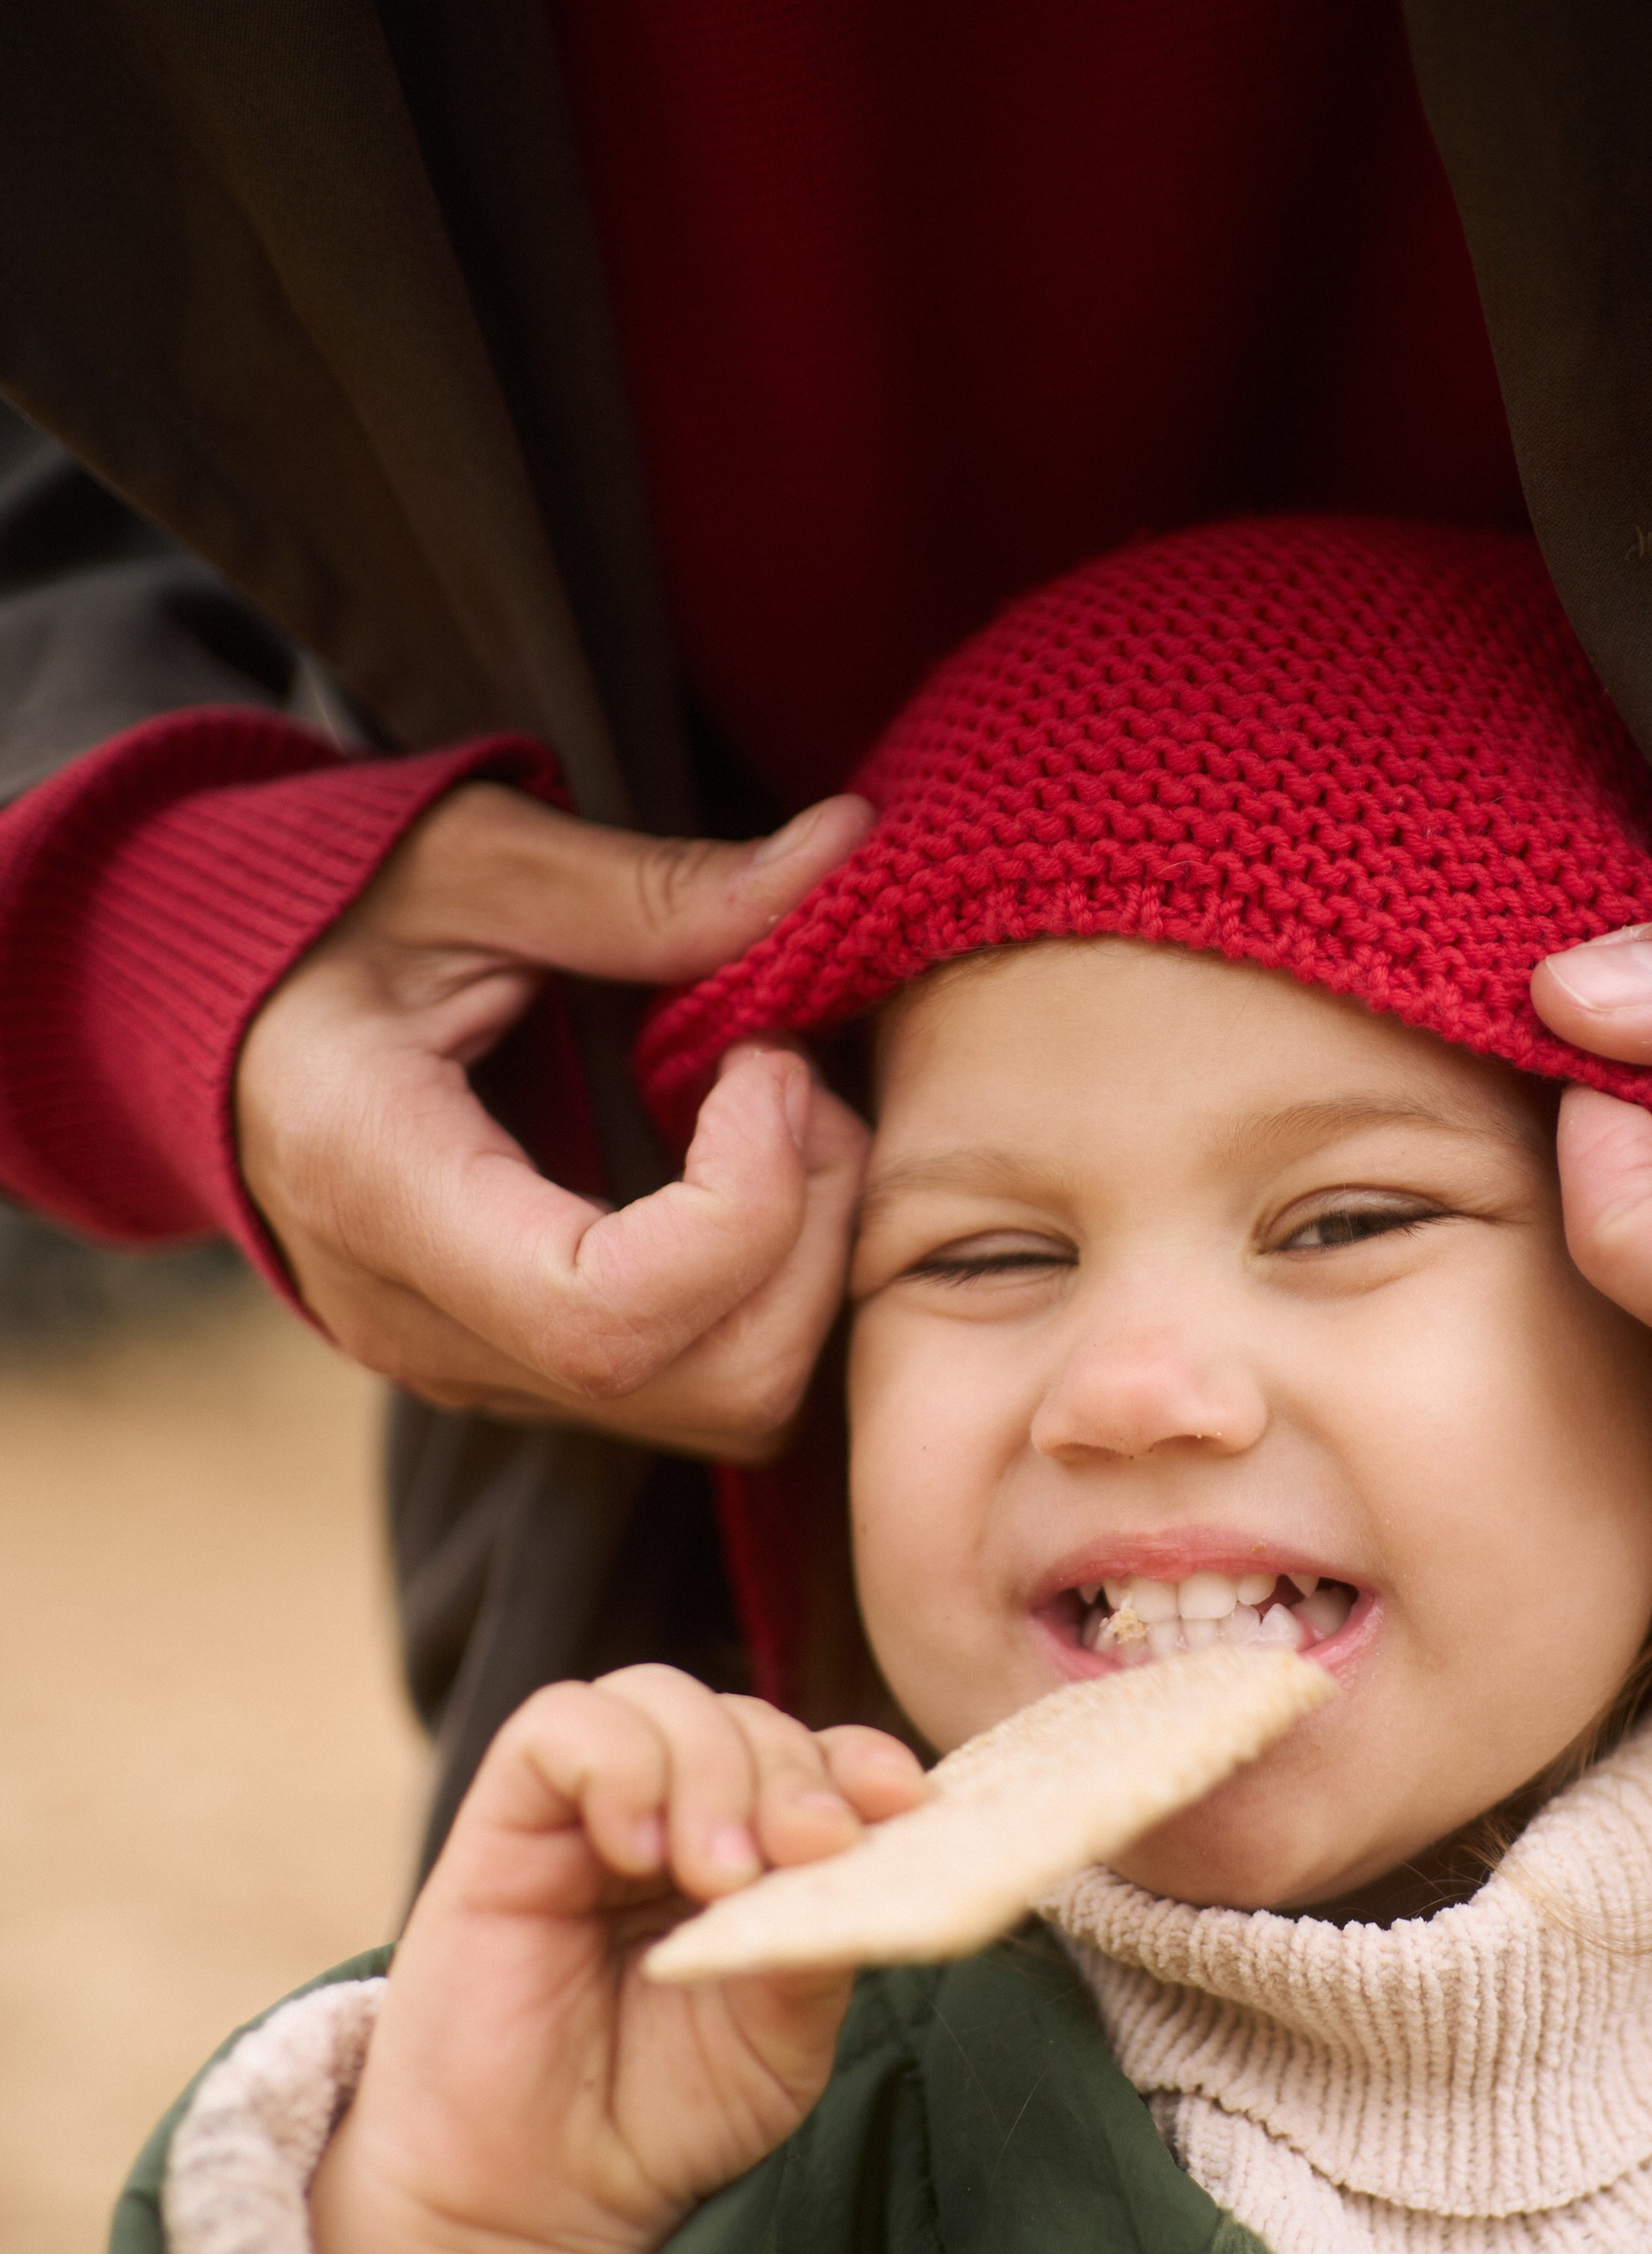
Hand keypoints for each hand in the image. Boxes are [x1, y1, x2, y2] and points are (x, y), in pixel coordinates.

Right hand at [237, 781, 871, 1456]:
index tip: (766, 1062)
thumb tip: (842, 847)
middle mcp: (418, 1322)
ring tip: (779, 1118)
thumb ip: (650, 884)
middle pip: (704, 1385)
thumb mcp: (470, 859)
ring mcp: (467, 1371)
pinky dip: (769, 1287)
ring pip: (724, 1406)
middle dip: (814, 1234)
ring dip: (808, 1265)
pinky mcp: (516, 1376)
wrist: (207, 1019)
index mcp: (377, 1186)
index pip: (609, 1317)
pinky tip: (744, 1169)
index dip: (750, 1206)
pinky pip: (696, 1388)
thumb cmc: (326, 918)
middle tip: (798, 1079)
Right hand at [309, 1664, 928, 2253]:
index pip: (817, 1754)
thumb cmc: (663, 2115)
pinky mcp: (506, 1819)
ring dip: (713, 1768)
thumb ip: (815, 1932)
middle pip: (746, 1716)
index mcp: (755, 1853)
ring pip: (661, 1698)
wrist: (539, 2201)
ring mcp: (590, 1812)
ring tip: (717, 1876)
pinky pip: (562, 1726)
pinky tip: (635, 1849)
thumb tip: (861, 1844)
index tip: (898, 1802)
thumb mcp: (780, 2030)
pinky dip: (618, 1764)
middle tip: (800, 1853)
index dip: (859, 1759)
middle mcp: (675, 1816)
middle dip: (790, 1773)